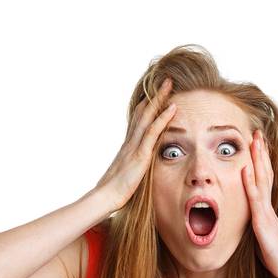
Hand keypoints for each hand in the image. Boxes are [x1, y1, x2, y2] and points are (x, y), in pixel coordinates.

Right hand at [94, 77, 177, 210]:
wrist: (106, 197)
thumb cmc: (114, 192)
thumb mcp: (126, 176)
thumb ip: (132, 169)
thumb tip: (135, 171)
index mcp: (127, 146)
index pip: (137, 120)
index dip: (146, 106)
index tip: (154, 94)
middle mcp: (130, 141)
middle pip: (143, 112)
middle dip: (154, 95)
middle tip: (164, 81)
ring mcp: (135, 145)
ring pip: (148, 115)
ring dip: (159, 98)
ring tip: (169, 83)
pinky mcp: (141, 154)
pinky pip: (153, 131)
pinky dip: (163, 117)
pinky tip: (172, 107)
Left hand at [241, 129, 277, 277]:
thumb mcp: (264, 239)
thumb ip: (259, 227)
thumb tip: (254, 224)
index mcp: (267, 210)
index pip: (265, 181)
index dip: (261, 162)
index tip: (258, 146)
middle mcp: (268, 207)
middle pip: (265, 174)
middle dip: (260, 153)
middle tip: (257, 133)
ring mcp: (266, 213)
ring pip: (262, 180)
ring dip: (257, 159)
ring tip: (254, 140)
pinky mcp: (262, 223)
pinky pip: (255, 199)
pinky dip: (250, 182)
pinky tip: (246, 168)